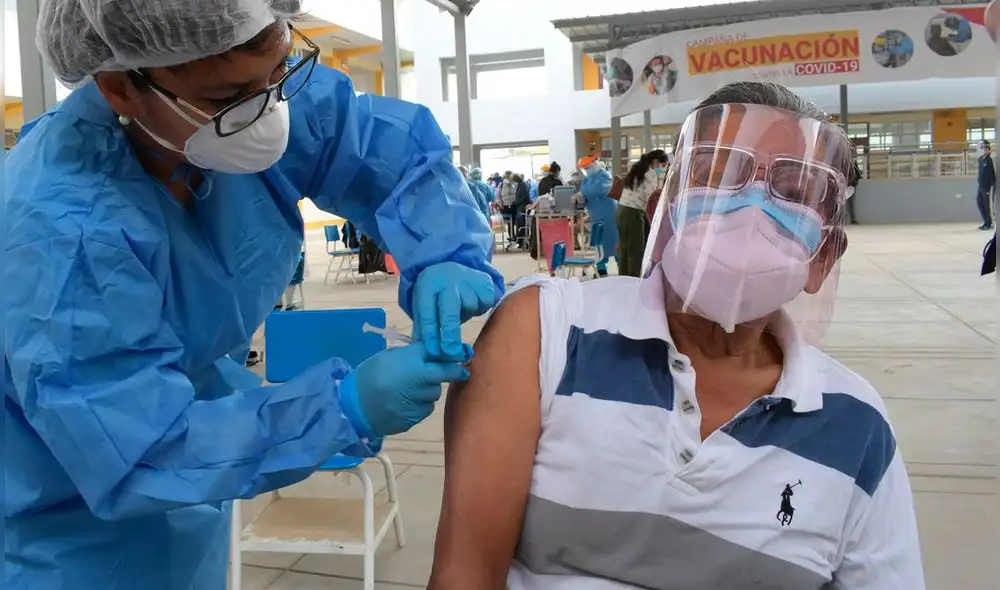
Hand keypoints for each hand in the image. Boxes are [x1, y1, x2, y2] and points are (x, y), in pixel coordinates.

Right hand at [343, 343, 471, 436]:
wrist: (352, 407)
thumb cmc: (369, 376)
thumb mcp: (389, 357)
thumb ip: (413, 354)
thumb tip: (436, 352)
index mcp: (407, 361)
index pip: (437, 352)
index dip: (454, 352)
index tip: (465, 352)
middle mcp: (415, 379)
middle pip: (445, 372)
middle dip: (455, 371)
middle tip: (461, 370)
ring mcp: (416, 400)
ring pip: (435, 392)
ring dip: (430, 390)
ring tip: (413, 388)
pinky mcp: (414, 417)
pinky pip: (426, 408)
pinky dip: (421, 404)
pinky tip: (407, 402)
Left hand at [414, 262, 497, 360]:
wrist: (452, 268)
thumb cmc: (435, 293)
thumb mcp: (424, 305)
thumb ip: (424, 328)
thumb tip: (427, 353)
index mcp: (428, 286)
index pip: (428, 313)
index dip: (431, 334)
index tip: (434, 352)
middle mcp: (447, 280)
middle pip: (449, 310)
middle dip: (450, 333)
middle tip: (451, 352)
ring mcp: (467, 278)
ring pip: (470, 307)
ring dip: (466, 315)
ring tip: (460, 308)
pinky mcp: (484, 281)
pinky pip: (485, 303)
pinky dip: (480, 307)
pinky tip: (472, 300)